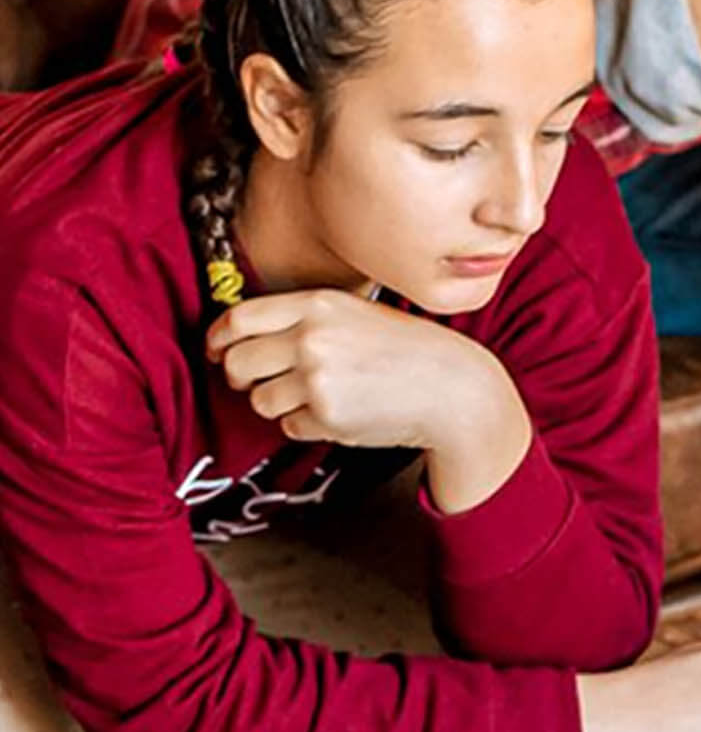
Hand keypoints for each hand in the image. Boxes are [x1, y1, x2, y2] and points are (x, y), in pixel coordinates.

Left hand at [206, 289, 503, 450]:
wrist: (450, 387)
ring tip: (317, 398)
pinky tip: (341, 414)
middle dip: (241, 378)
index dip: (219, 340)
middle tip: (256, 384)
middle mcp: (310, 338)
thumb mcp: (354, 314)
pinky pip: (291, 426)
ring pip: (260, 400)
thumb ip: (303, 319)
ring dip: (279, 405)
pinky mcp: (327, 416)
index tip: (218, 352)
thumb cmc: (406, 351)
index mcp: (315, 305)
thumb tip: (244, 339)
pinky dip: (308, 425)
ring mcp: (317, 378)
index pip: (238, 320)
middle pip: (239, 363)